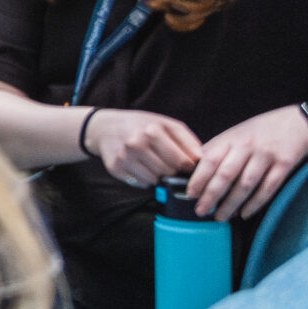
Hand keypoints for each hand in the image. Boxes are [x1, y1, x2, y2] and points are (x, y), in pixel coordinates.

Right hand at [83, 108, 200, 188]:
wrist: (105, 128)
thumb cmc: (142, 125)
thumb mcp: (166, 124)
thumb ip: (187, 140)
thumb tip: (202, 161)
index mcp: (152, 131)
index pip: (181, 160)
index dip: (188, 166)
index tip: (188, 165)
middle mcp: (136, 144)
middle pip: (168, 172)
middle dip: (173, 171)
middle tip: (170, 164)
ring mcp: (124, 157)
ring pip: (155, 180)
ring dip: (159, 176)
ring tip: (154, 164)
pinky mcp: (115, 169)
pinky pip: (141, 184)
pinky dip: (146, 179)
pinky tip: (141, 167)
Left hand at [185, 105, 307, 221]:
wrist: (298, 121)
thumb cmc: (260, 132)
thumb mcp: (235, 135)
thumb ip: (217, 151)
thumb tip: (192, 171)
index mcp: (231, 139)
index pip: (209, 159)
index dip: (198, 178)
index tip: (190, 194)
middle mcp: (247, 146)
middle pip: (225, 174)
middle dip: (211, 196)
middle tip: (201, 211)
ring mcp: (266, 155)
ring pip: (245, 184)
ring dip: (231, 203)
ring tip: (221, 217)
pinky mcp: (285, 164)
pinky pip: (268, 188)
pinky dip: (255, 203)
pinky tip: (244, 214)